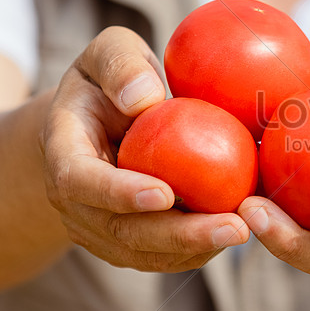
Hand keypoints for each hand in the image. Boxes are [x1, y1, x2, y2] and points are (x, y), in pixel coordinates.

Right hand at [41, 26, 250, 271]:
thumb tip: (145, 99)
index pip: (81, 182)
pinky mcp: (126, 245)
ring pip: (146, 254)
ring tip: (246, 230)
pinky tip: (239, 230)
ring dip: (196, 248)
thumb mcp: (108, 53)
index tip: (166, 193)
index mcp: (63, 154)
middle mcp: (74, 203)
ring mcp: (99, 230)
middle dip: (179, 235)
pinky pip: (163, 256)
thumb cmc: (107, 82)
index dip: (119, 193)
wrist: (92, 125)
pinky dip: (200, 248)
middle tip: (234, 227)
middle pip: (123, 232)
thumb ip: (121, 64)